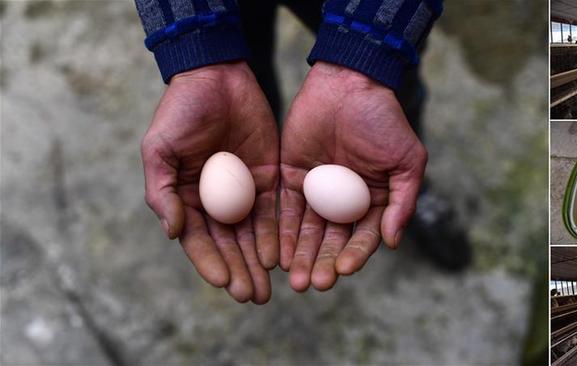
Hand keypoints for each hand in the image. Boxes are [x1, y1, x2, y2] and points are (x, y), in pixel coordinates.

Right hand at [141, 61, 278, 303]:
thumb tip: (172, 232)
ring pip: (252, 236)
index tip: (223, 283)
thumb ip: (163, 190)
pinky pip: (274, 212)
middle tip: (252, 296)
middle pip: (228, 245)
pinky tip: (281, 256)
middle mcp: (215, 202)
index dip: (209, 262)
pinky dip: (276, 235)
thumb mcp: (160, 148)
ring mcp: (243, 192)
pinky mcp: (267, 178)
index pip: (198, 240)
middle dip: (239, 271)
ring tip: (266, 288)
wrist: (217, 76)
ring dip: (258, 263)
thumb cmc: (181, 110)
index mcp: (186, 198)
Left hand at [279, 62, 426, 291]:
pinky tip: (277, 254)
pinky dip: (281, 232)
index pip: (363, 236)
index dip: (354, 254)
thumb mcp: (406, 160)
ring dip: (301, 256)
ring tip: (295, 279)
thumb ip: (403, 201)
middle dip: (323, 263)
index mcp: (374, 200)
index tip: (343, 270)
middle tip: (314, 283)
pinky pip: (285, 210)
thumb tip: (392, 243)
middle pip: (333, 240)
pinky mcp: (291, 178)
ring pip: (307, 232)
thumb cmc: (384, 120)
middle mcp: (344, 202)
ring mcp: (317, 191)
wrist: (348, 83)